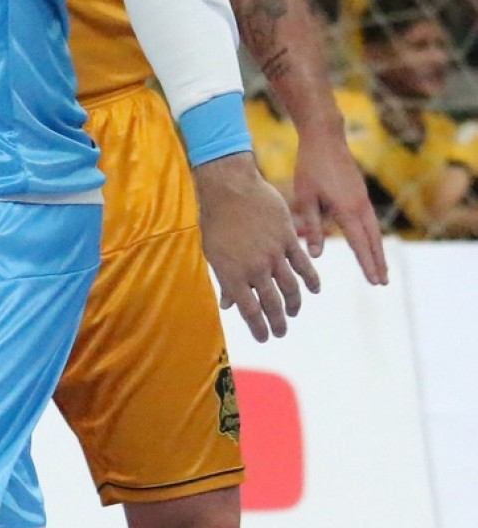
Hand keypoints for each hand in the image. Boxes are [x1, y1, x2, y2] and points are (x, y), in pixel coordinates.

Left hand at [194, 153, 322, 341]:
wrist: (230, 189)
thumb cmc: (215, 221)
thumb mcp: (213, 253)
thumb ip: (224, 281)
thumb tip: (228, 306)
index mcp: (233, 274)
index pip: (250, 310)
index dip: (258, 328)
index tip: (264, 338)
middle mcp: (255, 268)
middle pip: (272, 304)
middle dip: (277, 322)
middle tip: (281, 333)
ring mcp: (274, 254)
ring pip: (290, 287)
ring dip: (294, 304)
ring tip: (292, 313)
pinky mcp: (288, 239)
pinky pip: (304, 264)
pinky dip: (311, 280)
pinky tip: (314, 290)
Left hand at [290, 125, 386, 284]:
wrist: (325, 138)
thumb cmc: (310, 167)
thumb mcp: (305, 197)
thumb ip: (311, 226)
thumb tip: (316, 254)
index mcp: (346, 209)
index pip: (359, 243)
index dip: (366, 263)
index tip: (374, 281)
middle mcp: (360, 206)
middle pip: (372, 240)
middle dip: (377, 262)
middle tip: (383, 282)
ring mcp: (363, 199)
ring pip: (374, 230)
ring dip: (377, 250)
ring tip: (381, 268)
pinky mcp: (361, 193)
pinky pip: (370, 220)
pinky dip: (373, 235)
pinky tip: (370, 243)